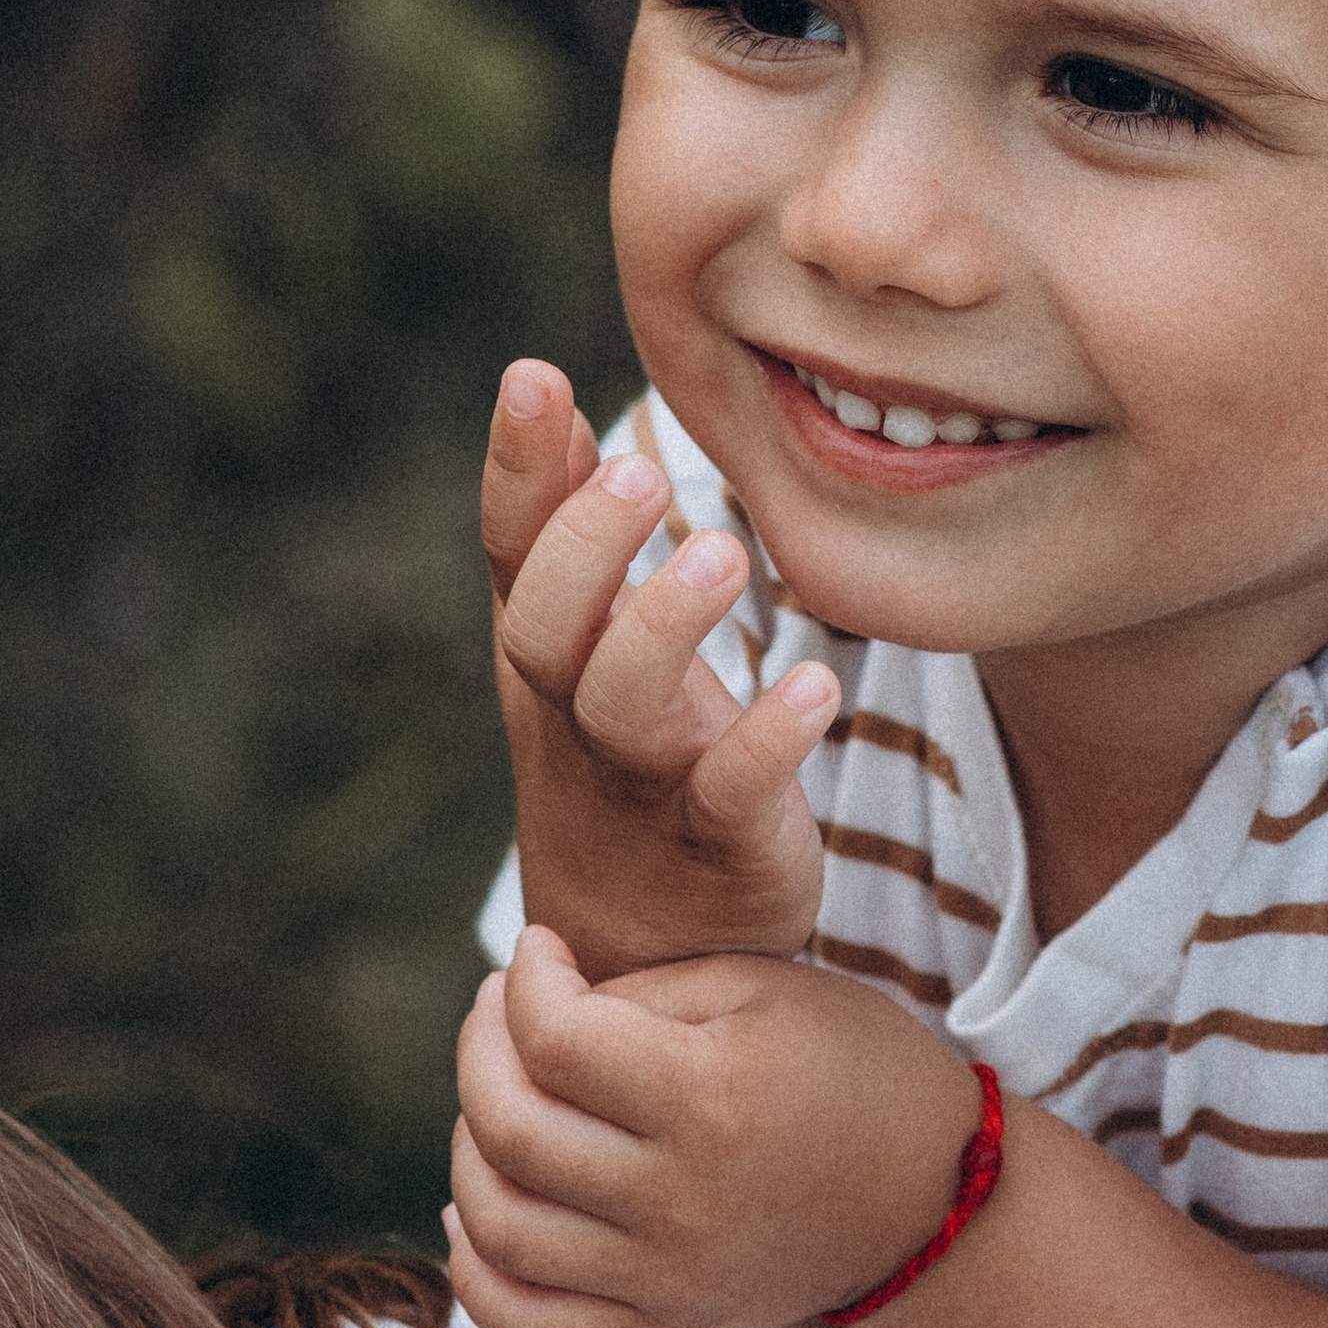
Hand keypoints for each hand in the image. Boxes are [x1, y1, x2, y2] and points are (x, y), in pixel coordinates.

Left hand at [446, 926, 984, 1327]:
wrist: (927, 1196)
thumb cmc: (845, 1061)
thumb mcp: (762, 985)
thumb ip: (637, 990)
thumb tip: (525, 1009)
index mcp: (713, 1098)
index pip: (556, 1039)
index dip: (524, 979)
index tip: (537, 948)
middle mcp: (682, 1203)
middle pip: (511, 1130)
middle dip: (480, 1049)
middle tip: (499, 1010)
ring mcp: (668, 1283)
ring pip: (501, 1226)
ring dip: (469, 1146)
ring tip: (499, 1096)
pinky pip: (526, 1322)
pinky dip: (476, 1268)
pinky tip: (480, 1205)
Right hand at [484, 361, 837, 976]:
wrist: (641, 951)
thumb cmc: (619, 756)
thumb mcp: (585, 641)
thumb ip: (569, 525)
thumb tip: (540, 389)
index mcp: (549, 653)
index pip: (513, 553)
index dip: (518, 470)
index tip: (533, 376)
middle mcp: (578, 715)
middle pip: (548, 631)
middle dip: (588, 547)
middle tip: (648, 472)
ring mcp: (644, 783)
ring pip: (625, 708)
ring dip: (665, 629)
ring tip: (722, 554)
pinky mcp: (721, 841)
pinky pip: (733, 793)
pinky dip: (768, 741)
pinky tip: (814, 684)